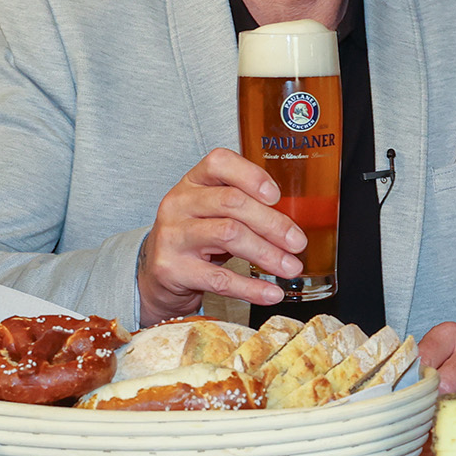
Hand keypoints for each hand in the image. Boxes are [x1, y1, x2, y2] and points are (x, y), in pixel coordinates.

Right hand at [137, 148, 306, 325]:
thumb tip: (295, 222)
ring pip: (228, 235)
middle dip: (272, 223)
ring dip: (267, 253)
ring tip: (290, 267)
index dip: (251, 176)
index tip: (277, 196)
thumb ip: (245, 205)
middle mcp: (179, 203)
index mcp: (193, 181)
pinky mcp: (172, 269)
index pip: (219, 163)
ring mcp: (173, 236)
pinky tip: (271, 293)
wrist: (158, 275)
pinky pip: (218, 278)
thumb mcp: (213, 211)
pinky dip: (250, 288)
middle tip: (298, 242)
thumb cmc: (197, 236)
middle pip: (232, 203)